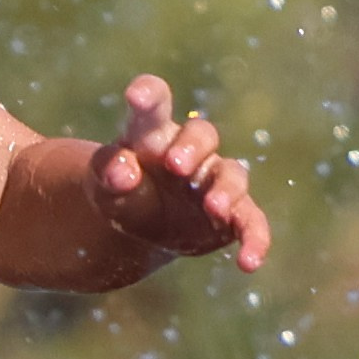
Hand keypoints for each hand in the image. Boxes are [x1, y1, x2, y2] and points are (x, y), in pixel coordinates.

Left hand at [89, 75, 269, 274]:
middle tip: (175, 165)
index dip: (149, 95)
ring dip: (225, 190)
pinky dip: (255, 239)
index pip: (154, 105)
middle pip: (201, 134)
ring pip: (232, 174)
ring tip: (212, 207)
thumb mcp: (103, 183)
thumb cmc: (121, 191)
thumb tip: (123, 172)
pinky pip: (251, 222)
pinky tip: (249, 262)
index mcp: (152, 133)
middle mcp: (190, 150)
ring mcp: (215, 180)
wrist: (139, 225)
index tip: (138, 96)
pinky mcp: (233, 214)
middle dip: (192, 147)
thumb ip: (107, 171)